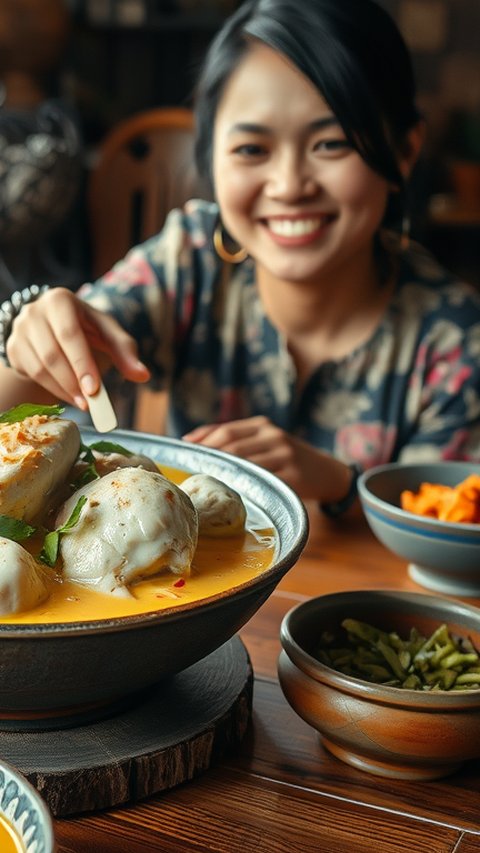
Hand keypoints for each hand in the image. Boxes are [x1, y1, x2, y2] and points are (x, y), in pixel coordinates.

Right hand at [6, 288, 149, 408]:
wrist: (53, 325)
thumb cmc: (86, 327)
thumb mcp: (107, 332)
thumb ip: (126, 351)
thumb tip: (143, 375)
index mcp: (60, 301)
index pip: (70, 335)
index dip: (82, 364)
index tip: (94, 389)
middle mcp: (34, 312)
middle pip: (52, 354)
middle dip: (73, 382)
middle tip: (91, 403)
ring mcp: (20, 330)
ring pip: (40, 367)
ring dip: (64, 390)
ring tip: (84, 403)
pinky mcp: (14, 348)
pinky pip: (31, 374)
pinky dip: (53, 390)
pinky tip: (70, 396)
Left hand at [183, 415, 352, 501]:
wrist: (326, 472)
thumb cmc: (287, 458)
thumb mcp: (265, 440)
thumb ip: (234, 438)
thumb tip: (189, 440)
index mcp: (263, 425)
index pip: (225, 431)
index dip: (203, 442)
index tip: (184, 454)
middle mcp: (273, 436)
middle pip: (231, 447)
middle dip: (208, 460)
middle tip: (190, 473)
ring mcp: (284, 455)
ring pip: (244, 465)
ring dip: (222, 475)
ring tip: (204, 485)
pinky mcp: (293, 476)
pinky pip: (262, 482)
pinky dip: (244, 487)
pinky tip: (231, 494)